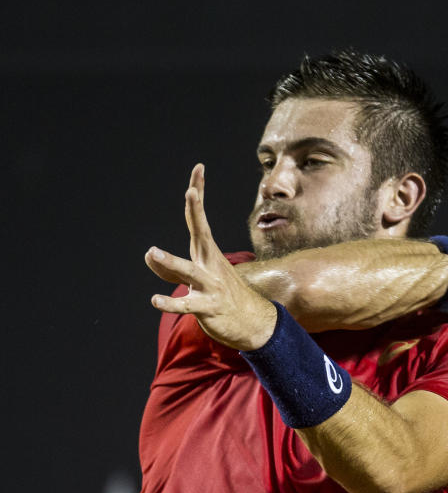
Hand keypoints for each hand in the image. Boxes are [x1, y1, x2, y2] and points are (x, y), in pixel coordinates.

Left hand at [144, 164, 277, 350]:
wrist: (254, 323)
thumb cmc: (221, 297)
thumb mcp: (195, 279)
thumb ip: (170, 268)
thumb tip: (149, 256)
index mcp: (207, 253)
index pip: (199, 219)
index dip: (198, 193)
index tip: (199, 168)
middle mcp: (210, 264)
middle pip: (201, 234)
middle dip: (196, 213)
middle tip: (192, 192)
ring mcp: (210, 285)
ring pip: (189, 271)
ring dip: (171, 262)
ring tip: (153, 252)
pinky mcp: (208, 307)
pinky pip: (186, 305)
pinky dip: (170, 303)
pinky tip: (155, 300)